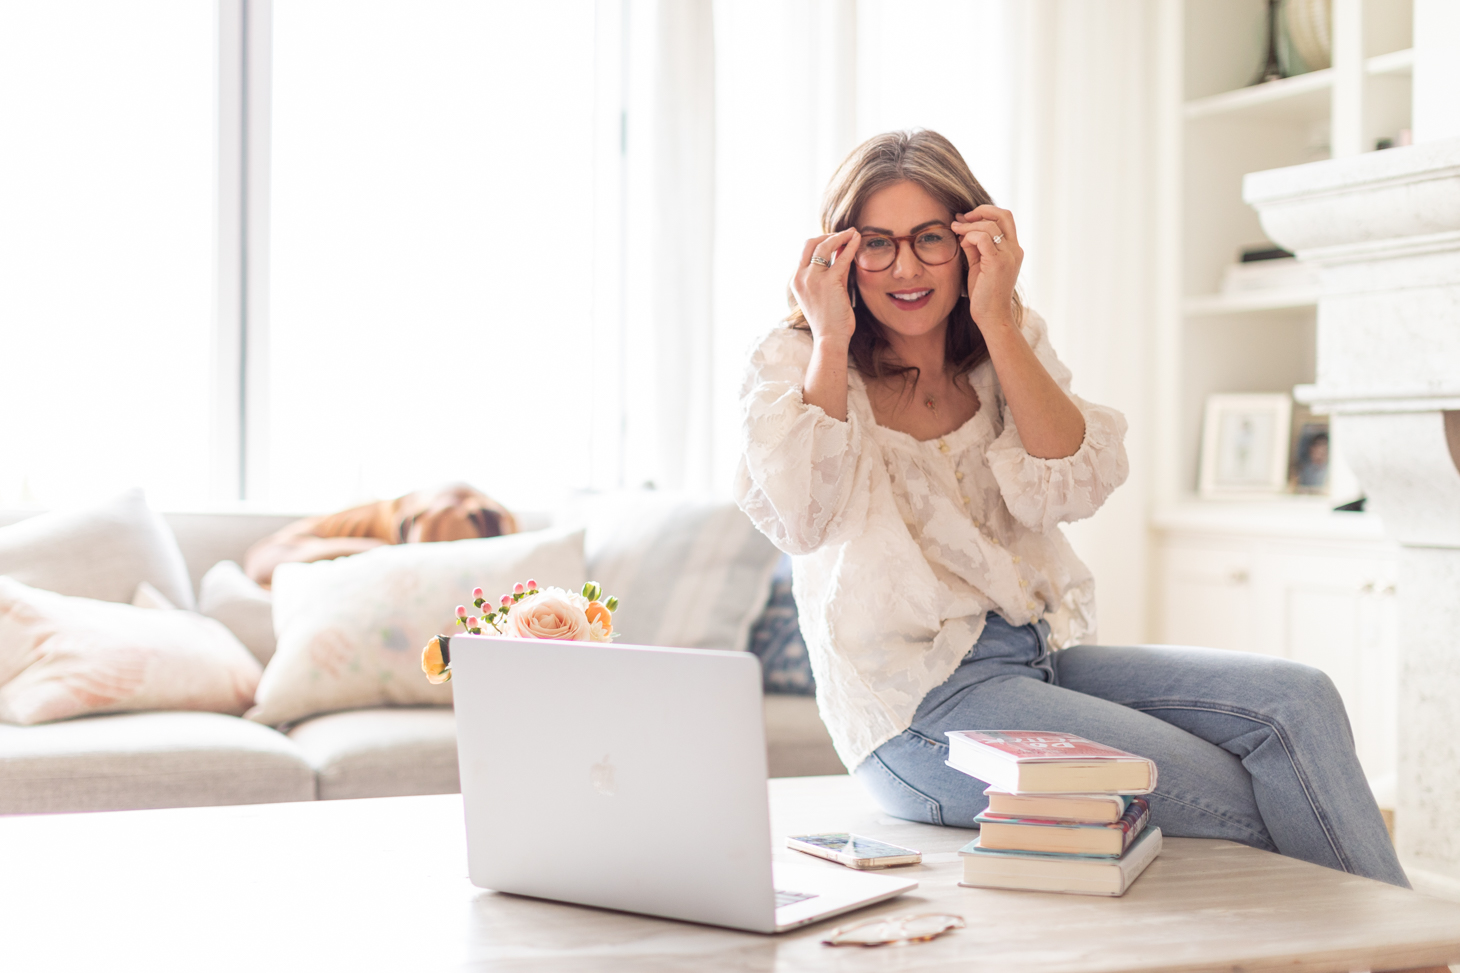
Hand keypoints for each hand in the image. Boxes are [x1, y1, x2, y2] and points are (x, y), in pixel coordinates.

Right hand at [790, 228, 860, 347]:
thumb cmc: (830, 320)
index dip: (820, 241)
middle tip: (844, 234)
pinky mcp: (828, 282)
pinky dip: (850, 246)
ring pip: (824, 246)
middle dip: (828, 235)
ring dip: (839, 236)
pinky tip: (857, 240)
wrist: (830, 338)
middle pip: (810, 243)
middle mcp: (800, 277)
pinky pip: (841, 258)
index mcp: (797, 280)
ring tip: (853, 232)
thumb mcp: (828, 291)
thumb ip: (834, 271)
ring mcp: (812, 279)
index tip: (835, 240)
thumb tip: (843, 250)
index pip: (805, 252)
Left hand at [951, 204, 1022, 330]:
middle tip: (961, 219)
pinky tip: (961, 243)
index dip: (985, 213)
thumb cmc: (984, 294)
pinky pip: (983, 238)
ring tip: (955, 231)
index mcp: (1013, 249)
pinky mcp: (998, 263)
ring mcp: (1008, 256)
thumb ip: (973, 246)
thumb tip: (962, 227)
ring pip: (989, 226)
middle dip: (980, 211)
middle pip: (1003, 214)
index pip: (1004, 218)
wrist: (991, 316)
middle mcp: (1014, 250)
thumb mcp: (978, 264)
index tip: (966, 219)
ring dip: (968, 226)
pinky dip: (969, 236)